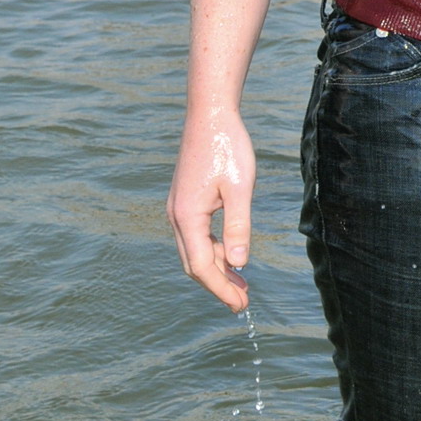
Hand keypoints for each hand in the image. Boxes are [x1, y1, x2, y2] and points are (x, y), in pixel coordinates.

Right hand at [167, 108, 255, 311]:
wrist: (210, 114)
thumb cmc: (227, 147)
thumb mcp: (240, 188)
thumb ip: (238, 227)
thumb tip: (239, 265)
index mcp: (188, 217)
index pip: (203, 267)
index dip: (221, 290)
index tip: (241, 306)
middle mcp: (177, 216)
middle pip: (194, 264)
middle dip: (218, 285)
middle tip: (243, 302)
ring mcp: (178, 208)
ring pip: (195, 250)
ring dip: (217, 268)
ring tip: (242, 283)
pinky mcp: (185, 200)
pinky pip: (196, 235)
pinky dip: (214, 249)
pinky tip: (232, 254)